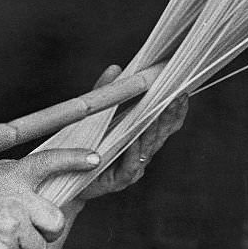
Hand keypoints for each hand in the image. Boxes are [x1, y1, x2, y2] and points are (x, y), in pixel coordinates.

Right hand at [0, 149, 100, 248]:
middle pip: (56, 223)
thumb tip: (23, 175)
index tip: (94, 159)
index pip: (50, 161)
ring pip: (39, 248)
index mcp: (12, 176)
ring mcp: (15, 227)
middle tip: (23, 232)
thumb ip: (4, 173)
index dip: (75, 159)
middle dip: (44, 232)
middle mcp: (19, 200)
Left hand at [79, 65, 188, 199]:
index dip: (175, 109)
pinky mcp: (118, 181)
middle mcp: (140, 154)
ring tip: (162, 109)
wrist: (64, 178)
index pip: (164, 124)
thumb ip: (105, 94)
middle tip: (178, 94)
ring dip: (155, 128)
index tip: (183, 90)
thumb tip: (116, 68)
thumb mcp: (94, 115)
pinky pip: (131, 165)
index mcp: (139, 139)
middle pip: (160, 133)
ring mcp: (132, 169)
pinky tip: (137, 137)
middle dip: (170, 113)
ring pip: (149, 147)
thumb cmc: (82, 146)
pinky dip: (134, 150)